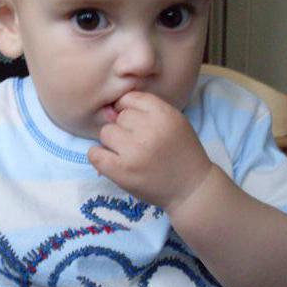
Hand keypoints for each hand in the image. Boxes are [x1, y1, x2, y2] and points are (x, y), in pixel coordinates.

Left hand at [88, 91, 212, 211]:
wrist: (191, 188)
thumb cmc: (181, 153)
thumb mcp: (175, 122)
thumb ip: (148, 110)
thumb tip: (112, 108)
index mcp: (164, 114)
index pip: (130, 98)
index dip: (130, 110)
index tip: (137, 125)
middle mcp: (149, 130)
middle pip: (119, 117)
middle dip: (125, 128)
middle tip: (137, 144)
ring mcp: (134, 151)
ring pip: (106, 132)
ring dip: (112, 142)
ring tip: (127, 154)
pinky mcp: (122, 171)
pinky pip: (95, 154)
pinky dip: (98, 156)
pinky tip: (110, 161)